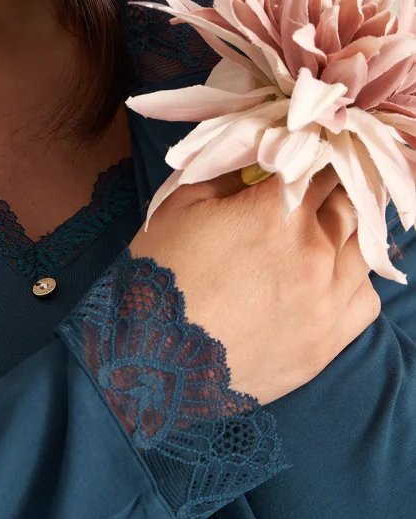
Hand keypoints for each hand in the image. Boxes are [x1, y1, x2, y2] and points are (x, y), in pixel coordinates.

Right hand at [128, 166, 379, 404]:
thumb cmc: (158, 278)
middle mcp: (314, 250)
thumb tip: (261, 163)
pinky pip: (366, 297)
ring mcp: (327, 298)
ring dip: (342, 236)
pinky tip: (324, 283)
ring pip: (362, 246)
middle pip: (345, 200)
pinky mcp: (328, 341)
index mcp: (278, 209)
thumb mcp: (180, 205)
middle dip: (326, 193)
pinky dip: (351, 283)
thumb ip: (229, 172)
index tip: (297, 163)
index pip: (319, 162)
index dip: (308, 157)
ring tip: (311, 243)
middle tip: (302, 201)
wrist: (152, 362)